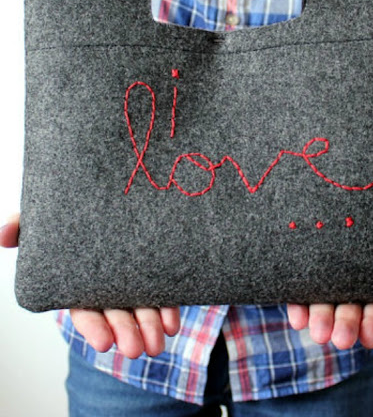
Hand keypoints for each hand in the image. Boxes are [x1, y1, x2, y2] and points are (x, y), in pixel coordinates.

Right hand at [1, 212, 180, 358]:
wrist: (115, 204)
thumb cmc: (70, 218)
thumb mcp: (45, 222)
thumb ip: (23, 227)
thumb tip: (4, 235)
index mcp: (79, 282)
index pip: (85, 310)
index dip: (94, 327)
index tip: (103, 343)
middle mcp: (106, 285)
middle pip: (116, 313)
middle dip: (126, 331)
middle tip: (135, 349)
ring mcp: (132, 282)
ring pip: (141, 309)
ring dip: (150, 327)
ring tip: (158, 343)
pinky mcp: (153, 275)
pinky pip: (162, 295)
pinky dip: (168, 310)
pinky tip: (173, 324)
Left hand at [287, 212, 372, 349]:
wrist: (336, 200)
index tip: (368, 339)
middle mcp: (351, 283)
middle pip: (348, 309)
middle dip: (344, 325)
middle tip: (339, 339)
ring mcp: (326, 279)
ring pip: (323, 304)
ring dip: (320, 319)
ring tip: (316, 332)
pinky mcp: (304, 272)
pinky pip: (299, 291)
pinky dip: (297, 305)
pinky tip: (295, 317)